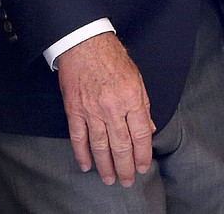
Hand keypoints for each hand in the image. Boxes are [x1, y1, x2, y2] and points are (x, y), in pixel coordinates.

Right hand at [55, 32, 155, 186]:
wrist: (83, 42)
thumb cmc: (111, 56)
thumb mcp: (136, 77)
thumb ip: (143, 105)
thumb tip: (148, 129)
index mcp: (131, 98)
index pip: (141, 135)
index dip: (143, 154)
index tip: (143, 165)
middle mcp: (112, 107)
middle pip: (121, 145)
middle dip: (126, 167)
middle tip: (128, 180)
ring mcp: (91, 109)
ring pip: (100, 146)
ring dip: (106, 166)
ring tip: (110, 179)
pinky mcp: (74, 109)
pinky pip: (78, 137)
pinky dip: (82, 153)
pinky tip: (87, 165)